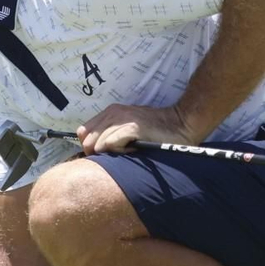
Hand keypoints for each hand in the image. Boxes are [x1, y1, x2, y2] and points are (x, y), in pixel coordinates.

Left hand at [76, 104, 196, 154]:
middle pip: (87, 142)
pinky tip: (133, 150)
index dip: (91, 147)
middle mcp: (113, 113)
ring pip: (98, 145)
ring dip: (111, 154)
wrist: (181, 123)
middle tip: (119, 153)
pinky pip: (110, 145)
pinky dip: (119, 152)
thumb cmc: (155, 131)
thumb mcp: (127, 129)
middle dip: (99, 153)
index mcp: (110, 112)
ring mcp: (122, 119)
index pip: (83, 133)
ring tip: (129, 151)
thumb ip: (109, 134)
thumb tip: (90, 149)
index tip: (107, 153)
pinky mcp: (132, 127)